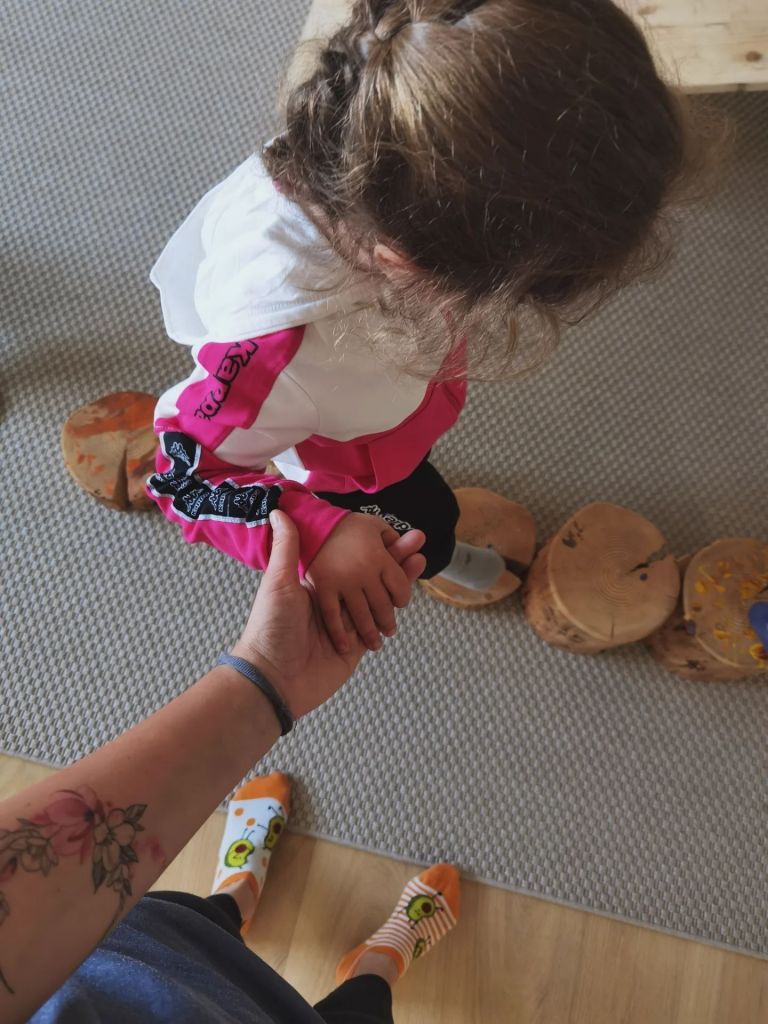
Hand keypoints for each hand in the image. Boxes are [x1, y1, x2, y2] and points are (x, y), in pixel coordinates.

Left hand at [232, 511, 424, 717]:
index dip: (374, 546)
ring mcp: (345, 625)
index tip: (394, 529)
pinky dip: (392, 612)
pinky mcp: (353, 648)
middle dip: (394, 559)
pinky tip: (407, 598)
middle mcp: (333, 602)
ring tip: (419, 560)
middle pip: (370, 577)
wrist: (272, 678)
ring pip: (379, 600)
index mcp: (316, 585)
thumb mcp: (278, 581)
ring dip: (399, 582)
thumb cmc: (270, 626)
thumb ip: (287, 547)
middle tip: (417, 540)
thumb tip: (277, 510)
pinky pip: (377, 628)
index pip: (351, 559)